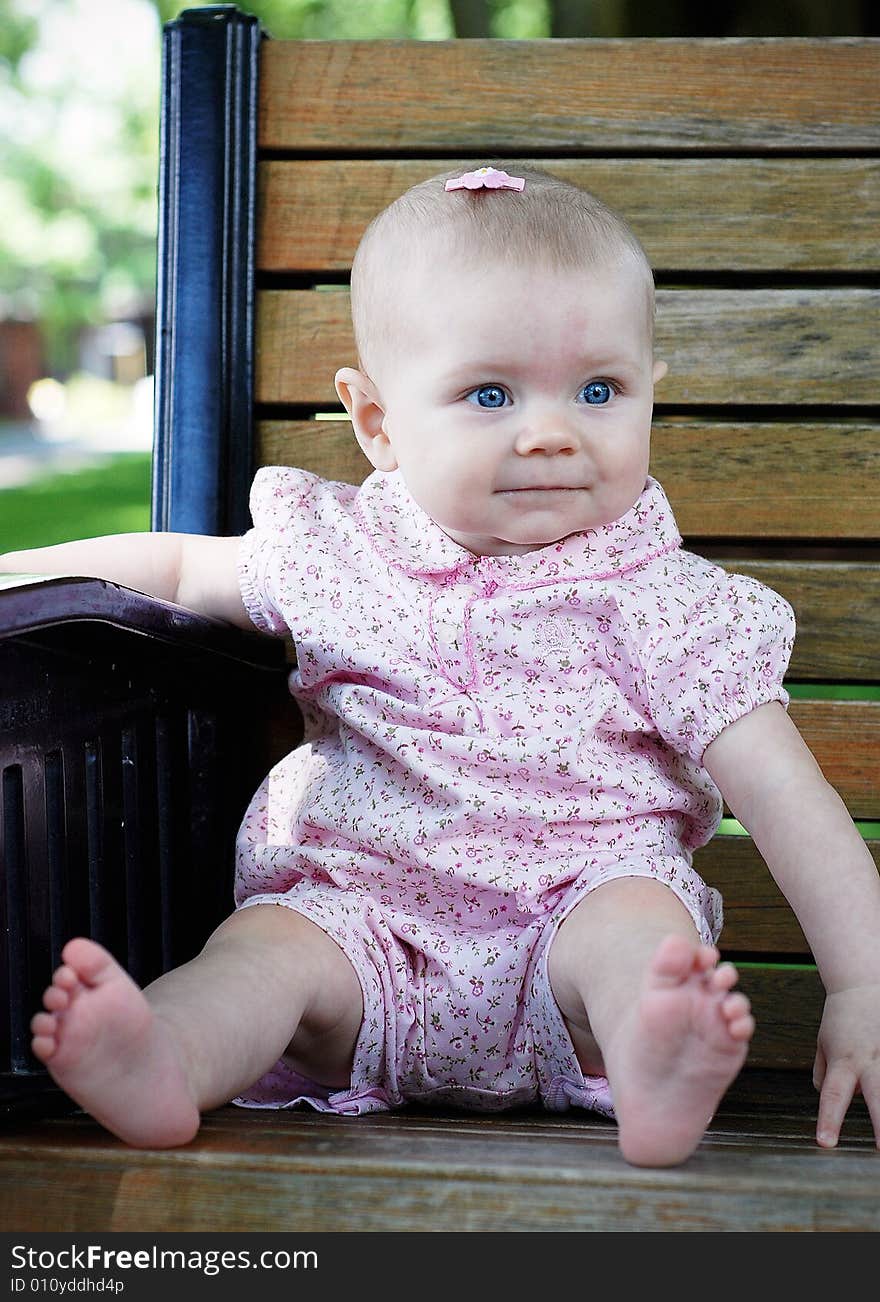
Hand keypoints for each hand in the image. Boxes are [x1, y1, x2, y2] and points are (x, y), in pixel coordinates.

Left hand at [813, 985, 879, 1146]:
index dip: (829, 1120)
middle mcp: (870, 1060)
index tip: (825, 1143)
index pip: (833, 1095)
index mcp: (844, 1060)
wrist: (863, 984)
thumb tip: (830, 1100)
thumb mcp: (823, 1045)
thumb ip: (824, 1076)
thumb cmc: (841, 1020)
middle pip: (877, 1096)